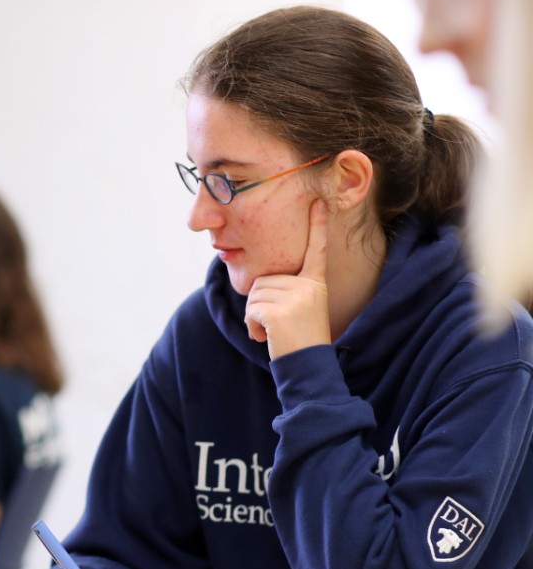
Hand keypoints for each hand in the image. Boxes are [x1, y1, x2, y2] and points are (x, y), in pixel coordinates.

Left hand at [244, 200, 331, 359]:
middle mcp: (308, 286)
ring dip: (254, 316)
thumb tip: (256, 284)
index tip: (318, 202)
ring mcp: (296, 298)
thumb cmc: (300, 338)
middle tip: (276, 324)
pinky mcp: (280, 311)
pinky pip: (250, 309)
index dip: (318, 226)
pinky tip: (266, 337)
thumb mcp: (300, 308)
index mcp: (316, 283)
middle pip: (263, 280)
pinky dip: (251, 326)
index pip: (317, 250)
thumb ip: (285, 290)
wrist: (308, 366)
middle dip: (259, 304)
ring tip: (273, 331)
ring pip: (254, 294)